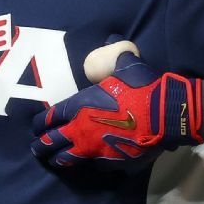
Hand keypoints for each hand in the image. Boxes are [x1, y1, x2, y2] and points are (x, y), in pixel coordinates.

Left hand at [31, 48, 201, 170]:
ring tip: (54, 160)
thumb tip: (114, 37)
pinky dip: (89, 165)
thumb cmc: (144, 87)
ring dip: (59, 159)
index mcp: (80, 106)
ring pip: (68, 159)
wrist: (168, 114)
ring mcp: (95, 149)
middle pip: (52, 142)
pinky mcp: (111, 163)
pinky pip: (94, 166)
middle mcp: (82, 130)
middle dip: (42, 145)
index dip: (40, 123)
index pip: (51, 117)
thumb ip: (115, 56)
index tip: (35, 127)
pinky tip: (88, 164)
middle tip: (37, 148)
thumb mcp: (127, 65)